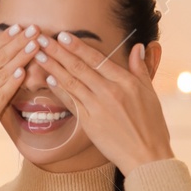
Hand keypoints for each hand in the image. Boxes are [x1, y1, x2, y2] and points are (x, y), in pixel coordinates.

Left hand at [37, 35, 173, 170]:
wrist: (147, 155)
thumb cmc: (151, 125)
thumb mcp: (150, 93)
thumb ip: (141, 68)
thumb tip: (138, 47)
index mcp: (125, 82)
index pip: (97, 59)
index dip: (78, 46)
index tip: (63, 35)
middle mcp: (110, 91)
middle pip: (79, 67)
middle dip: (58, 51)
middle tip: (41, 39)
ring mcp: (98, 107)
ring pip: (71, 82)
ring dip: (53, 67)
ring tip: (38, 54)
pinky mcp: (90, 123)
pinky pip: (71, 102)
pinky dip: (59, 89)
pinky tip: (48, 79)